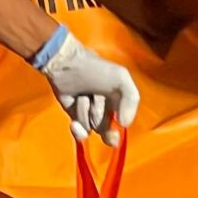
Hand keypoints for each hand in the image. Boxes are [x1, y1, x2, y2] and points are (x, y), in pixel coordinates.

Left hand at [35, 26, 140, 146]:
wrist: (66, 65)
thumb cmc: (95, 70)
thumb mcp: (121, 79)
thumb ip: (131, 100)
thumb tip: (124, 124)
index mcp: (119, 101)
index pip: (122, 125)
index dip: (118, 131)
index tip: (116, 129)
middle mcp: (105, 109)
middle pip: (106, 129)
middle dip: (100, 117)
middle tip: (94, 98)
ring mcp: (88, 114)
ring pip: (91, 128)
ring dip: (86, 113)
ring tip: (82, 96)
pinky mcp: (73, 116)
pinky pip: (80, 133)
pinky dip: (78, 130)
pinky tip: (74, 123)